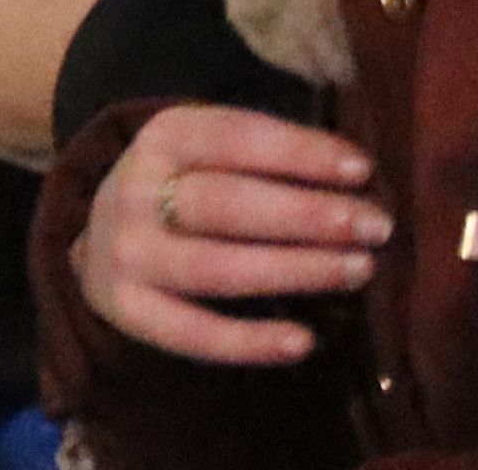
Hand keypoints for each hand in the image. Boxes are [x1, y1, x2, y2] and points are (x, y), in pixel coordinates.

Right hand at [71, 103, 386, 367]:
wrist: (102, 239)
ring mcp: (128, 255)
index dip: (299, 153)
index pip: (234, 137)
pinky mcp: (128, 310)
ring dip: (293, 270)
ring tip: (359, 271)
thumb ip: (269, 156)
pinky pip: (192, 333)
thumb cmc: (186, 188)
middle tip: (374, 226)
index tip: (362, 169)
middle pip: (224, 203)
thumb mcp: (208, 151)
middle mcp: (134, 192)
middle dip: (306, 215)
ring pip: (215, 268)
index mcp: (162, 138)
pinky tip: (304, 342)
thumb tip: (358, 175)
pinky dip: (250, 341)